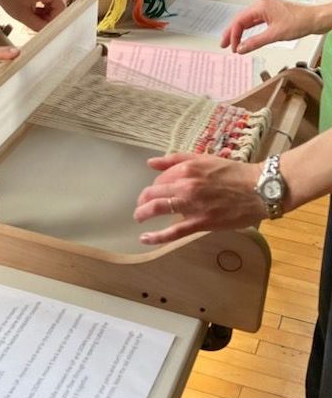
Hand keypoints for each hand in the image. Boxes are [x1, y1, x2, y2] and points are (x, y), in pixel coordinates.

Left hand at [0, 0, 89, 31]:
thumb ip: (38, 25)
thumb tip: (51, 32)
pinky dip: (42, 12)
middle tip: (38, 23)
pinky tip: (32, 14)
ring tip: (32, 17)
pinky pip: (48, 5)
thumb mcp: (22, 15)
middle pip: (59, 6)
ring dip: (46, 16)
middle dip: (52, 17)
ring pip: (53, 8)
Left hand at [134, 152, 262, 243]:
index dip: (155, 187)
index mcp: (186, 169)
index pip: (159, 179)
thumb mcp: (203, 159)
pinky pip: (174, 231)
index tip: (157, 192)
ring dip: (143, 213)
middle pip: (153, 193)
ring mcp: (192, 205)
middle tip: (141, 206)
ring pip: (158, 208)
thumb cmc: (234, 173)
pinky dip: (157, 236)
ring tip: (138, 218)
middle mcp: (185, 185)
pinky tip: (145, 238)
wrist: (259, 189)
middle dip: (143, 200)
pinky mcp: (201, 222)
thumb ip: (176, 160)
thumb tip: (151, 162)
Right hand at [221, 0, 318, 53]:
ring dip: (239, 31)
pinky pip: (255, 21)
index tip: (233, 48)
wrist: (316, 18)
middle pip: (240, 19)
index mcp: (260, 6)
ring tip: (232, 42)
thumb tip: (241, 48)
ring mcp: (267, 9)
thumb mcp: (275, 35)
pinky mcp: (272, 13)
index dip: (233, 36)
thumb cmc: (300, 22)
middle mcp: (262, 5)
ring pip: (247, 20)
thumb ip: (256, 42)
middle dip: (231, 33)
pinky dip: (249, 30)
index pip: (239, 21)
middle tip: (224, 45)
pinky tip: (246, 36)